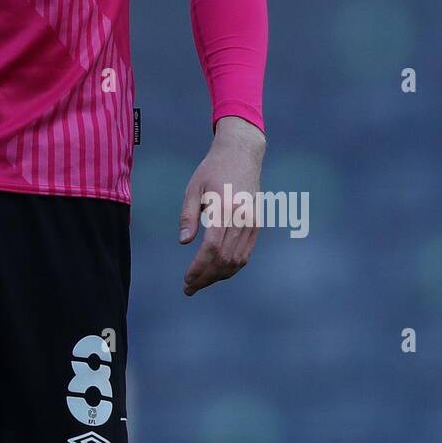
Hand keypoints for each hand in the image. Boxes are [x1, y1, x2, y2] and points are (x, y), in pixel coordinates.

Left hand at [179, 116, 265, 295]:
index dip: (199, 268)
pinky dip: (232, 267)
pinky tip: (216, 272)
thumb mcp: (193, 188)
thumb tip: (184, 242)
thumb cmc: (212, 169)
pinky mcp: (257, 224)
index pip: (212, 248)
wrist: (242, 154)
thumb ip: (188, 215)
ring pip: (238, 260)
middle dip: (206, 278)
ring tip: (200, 283)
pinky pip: (246, 253)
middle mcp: (242, 218)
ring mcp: (252, 222)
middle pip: (225, 259)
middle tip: (188, 288)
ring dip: (218, 276)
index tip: (186, 278)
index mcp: (225, 208)